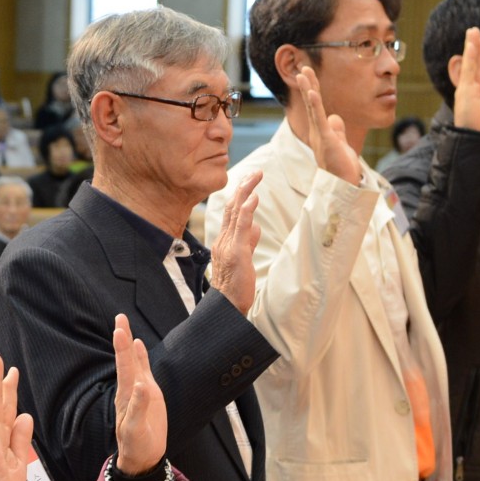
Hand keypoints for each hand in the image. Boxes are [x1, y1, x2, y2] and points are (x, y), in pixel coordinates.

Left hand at [112, 314, 167, 475]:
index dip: (122, 349)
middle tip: (119, 317)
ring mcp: (139, 390)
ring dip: (129, 344)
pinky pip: (143, 370)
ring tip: (124, 325)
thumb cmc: (136, 444)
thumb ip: (139, 407)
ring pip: (133, 362)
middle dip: (123, 338)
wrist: (142, 456)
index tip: (118, 330)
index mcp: (126, 395)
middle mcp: (130, 389)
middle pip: (126, 359)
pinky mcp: (149, 394)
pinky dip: (141, 357)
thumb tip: (140, 385)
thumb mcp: (136, 428)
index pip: (124, 367)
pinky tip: (139, 345)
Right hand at [209, 169, 261, 312]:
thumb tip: (256, 228)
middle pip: (231, 207)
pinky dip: (246, 210)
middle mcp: (223, 240)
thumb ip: (248, 242)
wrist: (226, 307)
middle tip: (255, 173)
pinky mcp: (236, 253)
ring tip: (255, 177)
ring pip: (235, 213)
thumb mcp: (243, 259)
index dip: (240, 195)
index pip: (231, 213)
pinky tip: (253, 197)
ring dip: (245, 192)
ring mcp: (228, 246)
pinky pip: (240, 227)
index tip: (250, 181)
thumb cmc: (235, 287)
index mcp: (224, 241)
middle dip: (243, 187)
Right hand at [292, 67, 361, 184]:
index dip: (313, 90)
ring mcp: (320, 136)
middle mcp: (317, 132)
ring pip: (313, 109)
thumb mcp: (340, 144)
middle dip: (308, 85)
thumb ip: (337, 130)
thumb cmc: (341, 169)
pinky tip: (313, 93)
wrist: (342, 187)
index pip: (317, 107)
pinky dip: (315, 105)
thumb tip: (335, 116)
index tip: (309, 74)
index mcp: (321, 132)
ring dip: (308, 90)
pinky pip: (319, 120)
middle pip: (312, 104)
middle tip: (303, 68)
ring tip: (304, 74)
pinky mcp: (326, 141)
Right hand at [452, 28, 479, 135]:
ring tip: (473, 31)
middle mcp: (468, 88)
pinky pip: (470, 70)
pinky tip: (473, 44)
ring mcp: (466, 88)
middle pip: (473, 63)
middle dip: (474, 46)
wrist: (475, 138)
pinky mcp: (466, 90)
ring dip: (471, 46)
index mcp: (474, 91)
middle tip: (474, 31)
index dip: (479, 55)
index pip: (478, 69)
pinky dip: (471, 57)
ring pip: (470, 63)